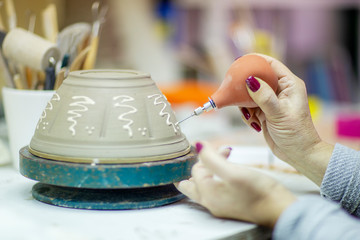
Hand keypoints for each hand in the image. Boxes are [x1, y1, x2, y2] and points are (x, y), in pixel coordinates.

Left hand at [175, 142, 295, 227]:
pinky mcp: (229, 205)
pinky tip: (229, 172)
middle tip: (212, 155)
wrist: (279, 210)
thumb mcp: (233, 172)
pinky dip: (218, 177)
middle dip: (201, 165)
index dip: (208, 156)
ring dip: (211, 170)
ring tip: (225, 158)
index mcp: (207, 194)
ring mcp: (219, 206)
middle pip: (192, 183)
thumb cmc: (259, 192)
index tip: (225, 150)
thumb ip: (211, 158)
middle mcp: (210, 202)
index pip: (196, 170)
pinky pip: (215, 190)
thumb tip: (196, 145)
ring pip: (204, 185)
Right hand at [240, 53, 333, 184]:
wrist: (297, 154)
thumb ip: (264, 96)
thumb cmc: (296, 133)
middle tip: (234, 89)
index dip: (256, 60)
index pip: (271, 65)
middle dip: (244, 85)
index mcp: (289, 85)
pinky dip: (247, 114)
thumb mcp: (279, 113)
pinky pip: (249, 107)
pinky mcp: (264, 112)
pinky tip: (253, 123)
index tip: (240, 61)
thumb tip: (249, 80)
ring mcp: (271, 102)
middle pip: (257, 78)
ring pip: (250, 94)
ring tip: (249, 115)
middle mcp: (280, 90)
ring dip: (244, 104)